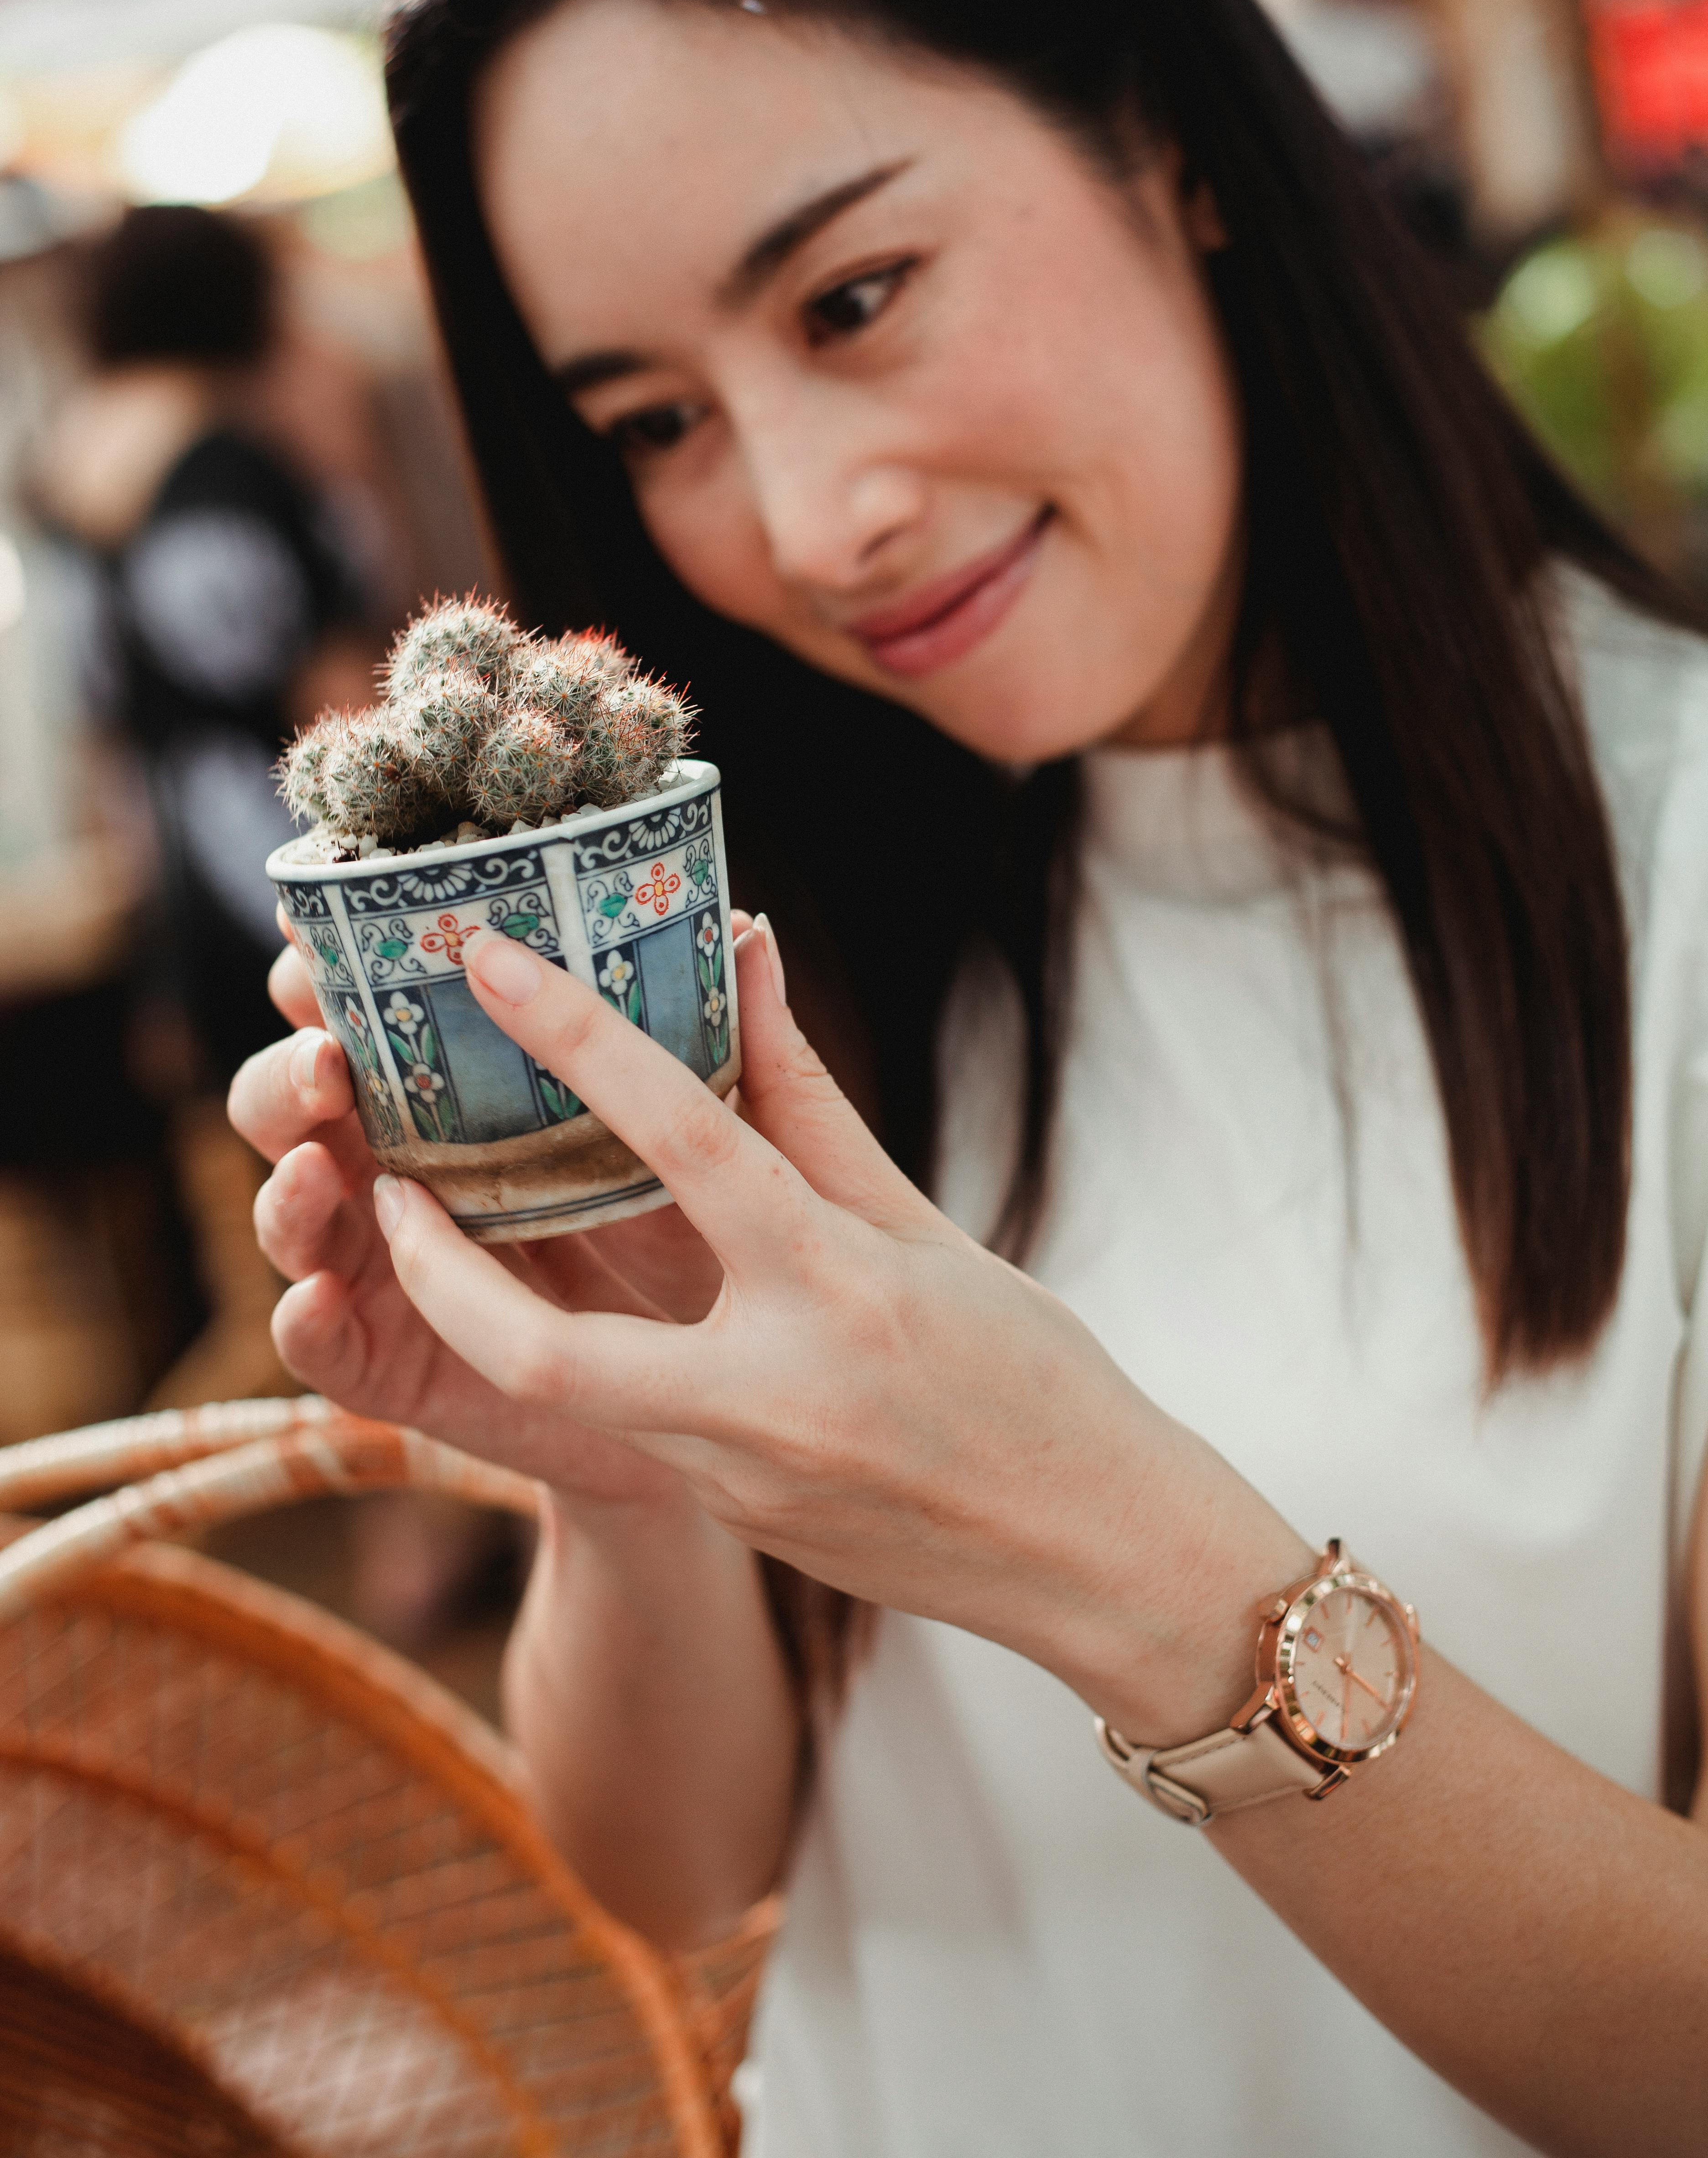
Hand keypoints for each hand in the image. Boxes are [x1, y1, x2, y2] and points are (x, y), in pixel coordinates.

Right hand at [230, 930, 729, 1512]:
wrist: (734, 1398)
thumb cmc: (718, 1251)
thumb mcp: (737, 1156)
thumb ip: (735, 1058)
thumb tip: (753, 930)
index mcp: (464, 1091)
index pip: (378, 1012)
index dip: (333, 969)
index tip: (311, 925)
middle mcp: (403, 1163)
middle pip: (302, 1103)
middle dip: (291, 1072)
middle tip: (327, 1057)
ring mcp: (386, 1268)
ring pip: (297, 1216)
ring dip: (289, 1188)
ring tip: (321, 1169)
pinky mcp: (394, 1368)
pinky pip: (327, 1347)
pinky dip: (307, 1321)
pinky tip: (315, 1299)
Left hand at [365, 915, 1308, 1738]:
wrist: (1094, 1557)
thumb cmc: (1034, 1376)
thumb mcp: (927, 1227)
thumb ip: (810, 1105)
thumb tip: (746, 956)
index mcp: (840, 1289)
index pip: (686, 1141)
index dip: (576, 1038)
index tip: (487, 959)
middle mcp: (772, 1396)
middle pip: (541, 1352)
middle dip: (434, 1271)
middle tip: (386, 1184)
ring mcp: (737, 1481)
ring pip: (567, 1396)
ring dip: (486, 1314)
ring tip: (447, 1229)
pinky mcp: (729, 1521)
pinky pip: (635, 1424)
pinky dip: (599, 1354)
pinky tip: (601, 1305)